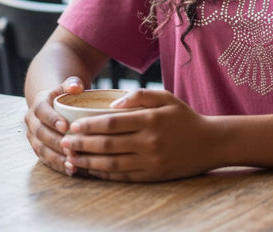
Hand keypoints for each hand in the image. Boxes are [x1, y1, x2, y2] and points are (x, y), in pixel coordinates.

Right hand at [25, 76, 84, 174]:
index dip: (52, 119)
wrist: (52, 104)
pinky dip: (57, 165)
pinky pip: (45, 159)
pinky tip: (71, 170)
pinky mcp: (38, 148)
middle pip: (41, 133)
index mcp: (38, 104)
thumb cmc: (64, 94)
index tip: (65, 126)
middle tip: (72, 148)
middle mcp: (32, 121)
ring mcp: (33, 137)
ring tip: (72, 163)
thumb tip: (76, 87)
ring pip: (42, 149)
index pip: (42, 111)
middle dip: (56, 142)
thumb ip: (72, 83)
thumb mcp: (67, 85)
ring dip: (56, 157)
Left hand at [60, 89, 220, 181]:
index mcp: (150, 120)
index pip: (112, 123)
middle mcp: (149, 142)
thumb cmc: (184, 117)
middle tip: (63, 142)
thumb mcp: (166, 97)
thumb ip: (139, 96)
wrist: (209, 143)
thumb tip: (112, 104)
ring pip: (111, 164)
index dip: (89, 126)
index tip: (73, 126)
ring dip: (88, 162)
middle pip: (107, 145)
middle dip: (82, 144)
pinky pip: (122, 177)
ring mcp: (150, 161)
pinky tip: (91, 170)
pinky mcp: (152, 176)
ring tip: (71, 159)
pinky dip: (104, 174)